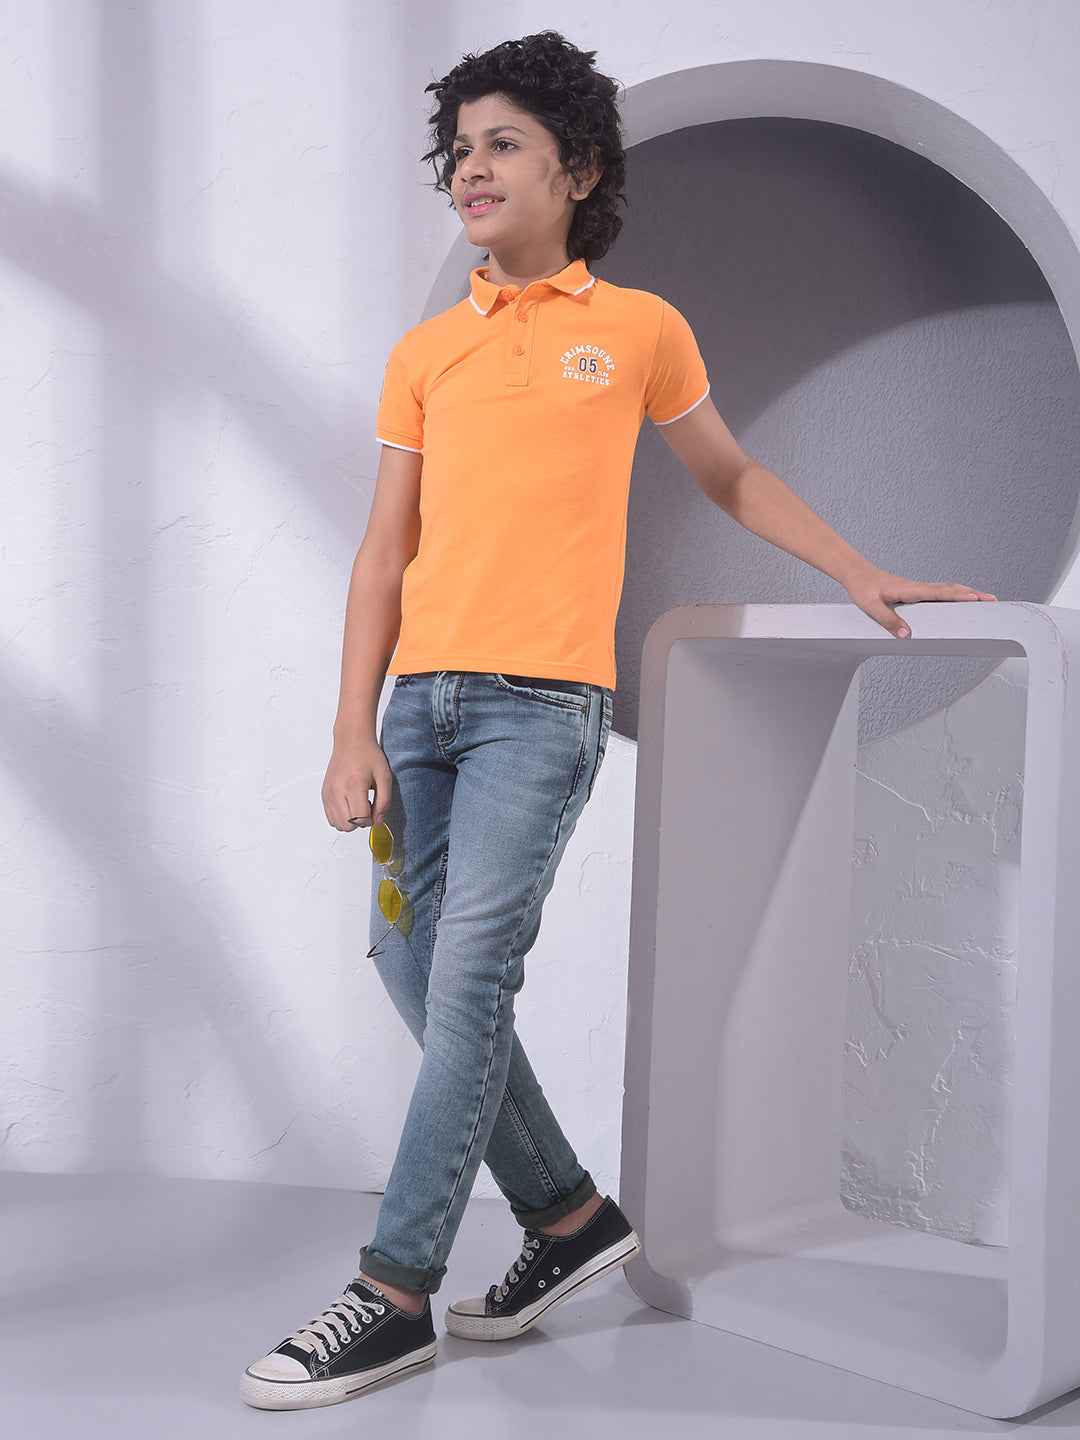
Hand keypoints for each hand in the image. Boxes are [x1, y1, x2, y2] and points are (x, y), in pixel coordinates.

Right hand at [322, 735, 392, 831]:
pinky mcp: (324, 793)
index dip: (371, 819)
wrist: (351, 740)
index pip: (360, 819)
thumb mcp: (385, 777)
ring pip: (337, 824)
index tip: (375, 808)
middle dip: (360, 822)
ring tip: (357, 804)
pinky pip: (330, 817)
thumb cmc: (368, 755)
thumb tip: (378, 821)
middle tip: (366, 805)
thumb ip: (384, 802)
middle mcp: (337, 790)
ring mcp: (328, 792)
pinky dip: (341, 816)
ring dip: (350, 820)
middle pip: (347, 825)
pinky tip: (349, 803)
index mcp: (354, 786)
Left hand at [844, 567, 997, 638]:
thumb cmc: (862, 588)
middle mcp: (917, 587)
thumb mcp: (871, 607)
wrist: (855, 573)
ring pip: (946, 589)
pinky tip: (959, 600)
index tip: (977, 598)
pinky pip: (938, 593)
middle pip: (950, 589)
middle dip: (972, 594)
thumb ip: (889, 621)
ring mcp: (917, 588)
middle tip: (993, 600)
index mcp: (910, 589)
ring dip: (966, 593)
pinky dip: (953, 594)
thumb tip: (907, 635)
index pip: (939, 593)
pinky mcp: (914, 591)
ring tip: (983, 600)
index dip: (958, 596)